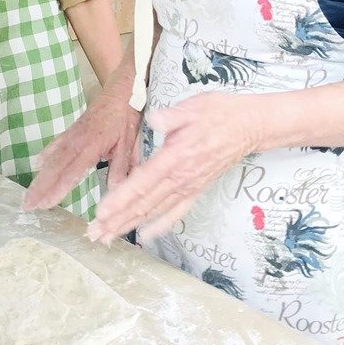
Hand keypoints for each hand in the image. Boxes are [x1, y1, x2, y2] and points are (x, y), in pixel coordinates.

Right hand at [23, 68, 141, 210]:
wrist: (122, 88)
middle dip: (40, 187)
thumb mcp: (129, 142)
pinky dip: (45, 156)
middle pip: (55, 167)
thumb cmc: (127, 115)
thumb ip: (121, 168)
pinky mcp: (73, 128)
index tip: (45, 204)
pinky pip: (55, 144)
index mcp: (92, 145)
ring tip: (28, 195)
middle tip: (27, 205)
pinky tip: (37, 165)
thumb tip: (117, 193)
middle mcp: (78, 140)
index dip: (57, 188)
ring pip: (52, 157)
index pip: (71, 171)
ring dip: (39, 177)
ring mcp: (73, 133)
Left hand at [87, 92, 261, 244]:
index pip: (143, 182)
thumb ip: (171, 117)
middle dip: (117, 219)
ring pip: (155, 211)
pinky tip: (145, 236)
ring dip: (130, 225)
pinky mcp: (197, 189)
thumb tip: (154, 120)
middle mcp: (181, 177)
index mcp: (176, 156)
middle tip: (94, 234)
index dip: (121, 199)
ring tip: (108, 238)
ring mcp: (190, 186)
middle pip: (144, 203)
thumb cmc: (219, 112)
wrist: (249, 126)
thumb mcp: (193, 106)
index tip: (101, 212)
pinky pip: (176, 212)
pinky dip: (159, 226)